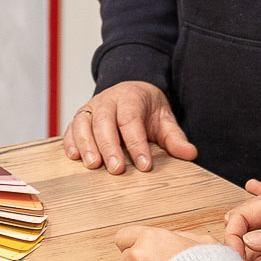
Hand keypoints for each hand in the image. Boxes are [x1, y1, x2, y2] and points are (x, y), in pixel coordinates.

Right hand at [62, 80, 196, 172]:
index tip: (144, 166)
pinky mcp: (79, 117)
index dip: (137, 143)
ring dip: (86, 144)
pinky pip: (70, 128)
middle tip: (116, 170)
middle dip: (109, 146)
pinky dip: (71, 142)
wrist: (130, 90)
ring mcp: (90, 108)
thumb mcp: (164, 119)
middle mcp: (107, 100)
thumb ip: (175, 137)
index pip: (131, 120)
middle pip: (104, 121)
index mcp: (130, 98)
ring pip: (83, 123)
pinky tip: (75, 157)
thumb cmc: (147, 109)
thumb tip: (190, 154)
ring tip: (93, 165)